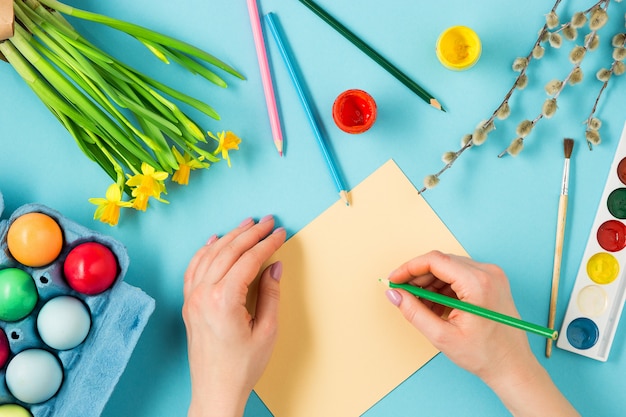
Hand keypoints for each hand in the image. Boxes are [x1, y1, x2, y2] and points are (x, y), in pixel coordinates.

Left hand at [183, 215, 285, 416]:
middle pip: (228, 251)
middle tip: (267, 221)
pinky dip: (204, 251)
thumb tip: (274, 266)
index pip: (249, 260)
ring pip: (210, 255)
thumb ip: (270, 294)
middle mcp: (204, 294)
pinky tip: (214, 241)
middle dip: (250, 233)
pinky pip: (193, 269)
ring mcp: (193, 298)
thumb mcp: (266, 331)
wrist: (216, 390)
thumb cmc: (242, 367)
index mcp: (224, 300)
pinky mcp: (189, 304)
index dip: (267, 243)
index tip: (280, 233)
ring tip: (246, 224)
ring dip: (229, 237)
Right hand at [385, 250, 578, 416]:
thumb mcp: (442, 336)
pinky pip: (460, 276)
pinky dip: (443, 288)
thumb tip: (394, 294)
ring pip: (449, 268)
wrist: (513, 367)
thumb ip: (414, 311)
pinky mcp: (492, 282)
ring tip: (420, 306)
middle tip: (402, 294)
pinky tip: (435, 306)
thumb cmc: (485, 355)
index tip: (394, 280)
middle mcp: (488, 273)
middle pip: (441, 262)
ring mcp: (492, 276)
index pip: (435, 261)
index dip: (409, 268)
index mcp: (478, 283)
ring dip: (430, 284)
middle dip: (418, 277)